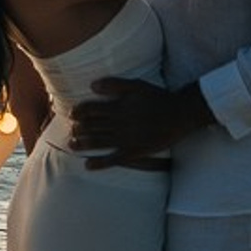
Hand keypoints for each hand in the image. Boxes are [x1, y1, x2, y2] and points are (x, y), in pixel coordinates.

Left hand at [67, 76, 211, 170]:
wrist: (179, 115)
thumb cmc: (158, 98)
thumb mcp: (137, 85)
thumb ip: (114, 84)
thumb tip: (92, 85)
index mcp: (118, 107)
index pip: (92, 110)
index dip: (79, 112)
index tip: (72, 114)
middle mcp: (119, 124)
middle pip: (92, 126)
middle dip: (79, 128)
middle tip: (71, 130)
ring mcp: (125, 139)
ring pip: (99, 142)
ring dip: (83, 144)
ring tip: (72, 145)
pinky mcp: (133, 152)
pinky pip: (113, 160)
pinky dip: (99, 163)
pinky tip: (88, 165)